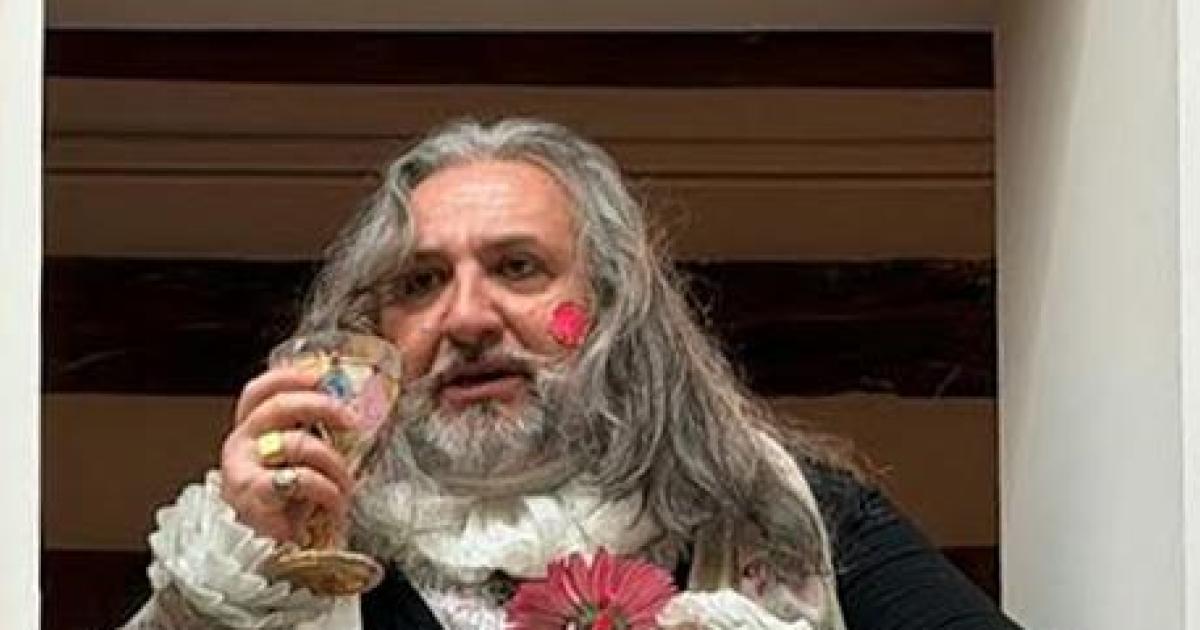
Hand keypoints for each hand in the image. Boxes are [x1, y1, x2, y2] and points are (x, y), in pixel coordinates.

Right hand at [220, 367, 358, 543]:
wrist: (270, 555)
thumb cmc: (288, 506)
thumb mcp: (299, 462)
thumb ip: (310, 434)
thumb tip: (350, 410)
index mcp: (250, 432)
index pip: (259, 390)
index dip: (289, 376)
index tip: (322, 374)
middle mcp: (240, 445)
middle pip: (278, 406)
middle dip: (322, 406)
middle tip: (351, 419)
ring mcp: (242, 469)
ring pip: (297, 443)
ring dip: (334, 463)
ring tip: (346, 485)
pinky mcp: (254, 494)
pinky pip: (300, 478)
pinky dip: (327, 489)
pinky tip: (335, 503)